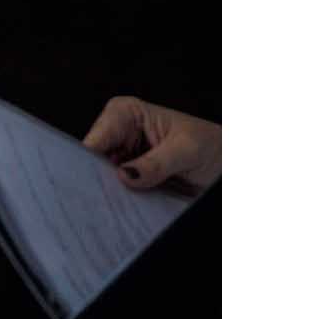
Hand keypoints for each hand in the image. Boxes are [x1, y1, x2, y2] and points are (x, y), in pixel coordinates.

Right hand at [81, 96, 221, 193]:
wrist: (227, 164)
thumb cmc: (213, 147)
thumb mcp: (188, 151)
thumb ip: (156, 163)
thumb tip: (125, 174)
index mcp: (126, 113)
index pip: (96, 137)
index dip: (91, 159)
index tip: (96, 179)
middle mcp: (119, 132)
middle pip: (92, 158)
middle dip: (100, 177)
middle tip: (113, 194)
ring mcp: (123, 156)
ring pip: (101, 177)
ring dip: (111, 191)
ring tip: (126, 200)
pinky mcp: (129, 176)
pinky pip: (115, 190)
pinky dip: (120, 199)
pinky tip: (128, 205)